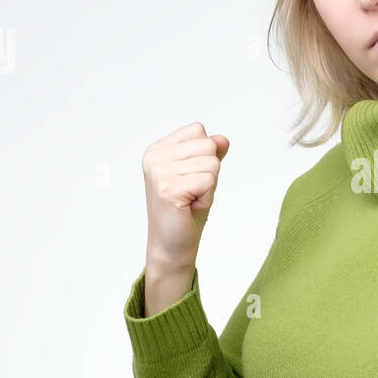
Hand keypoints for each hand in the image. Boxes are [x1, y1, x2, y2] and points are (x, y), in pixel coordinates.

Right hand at [142, 122, 229, 271]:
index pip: (198, 130)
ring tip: (190, 200)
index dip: (205, 156)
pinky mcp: (168, 189)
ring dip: (209, 187)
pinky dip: (207, 197)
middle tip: (192, 193)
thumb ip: (210, 154)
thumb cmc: (186, 211)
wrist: (172, 246)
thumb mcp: (201, 175)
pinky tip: (190, 207)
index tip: (190, 179)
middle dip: (209, 172)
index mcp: (158, 149)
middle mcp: (154, 157)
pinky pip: (208, 180)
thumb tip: (223, 139)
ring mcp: (159, 172)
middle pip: (208, 145)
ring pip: (212, 163)